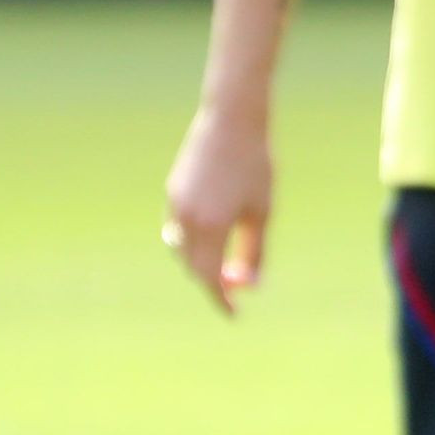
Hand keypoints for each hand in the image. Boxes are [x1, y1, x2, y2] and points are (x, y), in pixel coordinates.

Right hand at [162, 106, 271, 315]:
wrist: (232, 120)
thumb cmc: (256, 165)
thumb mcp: (262, 212)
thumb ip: (255, 252)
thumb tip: (251, 285)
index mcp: (211, 226)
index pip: (209, 278)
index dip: (220, 299)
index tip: (233, 314)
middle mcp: (186, 219)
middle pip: (193, 267)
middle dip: (212, 281)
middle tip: (236, 287)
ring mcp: (175, 204)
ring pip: (181, 249)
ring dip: (200, 262)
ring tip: (225, 265)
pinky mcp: (173, 191)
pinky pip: (178, 228)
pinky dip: (192, 241)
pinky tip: (212, 238)